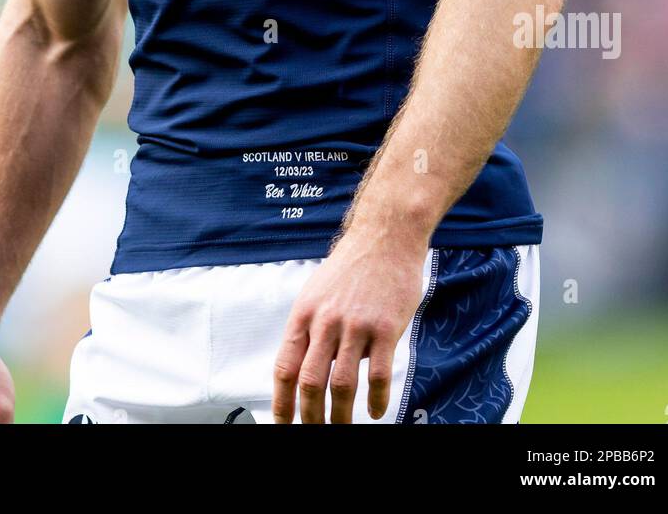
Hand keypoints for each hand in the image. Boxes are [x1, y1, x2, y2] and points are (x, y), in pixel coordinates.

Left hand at [272, 228, 427, 422]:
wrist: (385, 236)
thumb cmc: (351, 265)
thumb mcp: (316, 292)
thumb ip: (309, 329)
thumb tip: (302, 369)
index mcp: (304, 313)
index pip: (285, 367)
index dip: (281, 402)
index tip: (283, 424)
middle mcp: (326, 321)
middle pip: (310, 381)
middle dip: (310, 416)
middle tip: (315, 430)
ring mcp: (356, 325)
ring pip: (342, 384)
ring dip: (341, 415)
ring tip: (342, 428)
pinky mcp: (385, 328)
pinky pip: (378, 375)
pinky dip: (377, 400)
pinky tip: (377, 411)